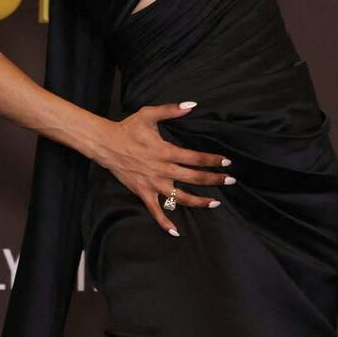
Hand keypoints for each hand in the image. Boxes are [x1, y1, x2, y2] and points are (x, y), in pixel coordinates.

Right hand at [95, 101, 232, 235]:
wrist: (106, 144)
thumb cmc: (129, 128)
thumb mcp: (149, 114)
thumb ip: (171, 109)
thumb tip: (192, 105)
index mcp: (166, 151)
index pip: (195, 158)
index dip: (212, 161)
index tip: (226, 163)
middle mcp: (163, 170)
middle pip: (194, 178)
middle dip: (214, 180)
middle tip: (231, 181)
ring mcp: (154, 184)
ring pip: (181, 197)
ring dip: (199, 201)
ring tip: (215, 203)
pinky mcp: (143, 193)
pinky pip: (156, 211)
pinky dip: (165, 223)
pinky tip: (176, 232)